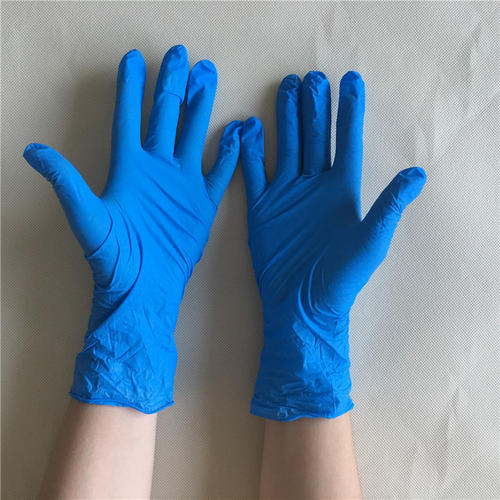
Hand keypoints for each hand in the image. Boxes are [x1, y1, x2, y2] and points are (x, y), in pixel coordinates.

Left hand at [24, 46, 241, 412]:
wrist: (145, 287)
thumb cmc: (114, 256)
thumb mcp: (88, 218)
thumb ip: (67, 182)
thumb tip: (32, 151)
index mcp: (129, 168)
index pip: (129, 118)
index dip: (130, 89)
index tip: (133, 59)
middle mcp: (157, 169)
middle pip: (165, 117)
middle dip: (171, 85)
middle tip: (180, 55)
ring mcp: (182, 184)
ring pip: (193, 135)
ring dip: (201, 107)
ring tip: (208, 76)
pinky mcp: (203, 203)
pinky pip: (220, 171)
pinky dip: (229, 152)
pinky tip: (238, 131)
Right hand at [241, 71, 425, 420]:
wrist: (300, 306)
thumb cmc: (340, 277)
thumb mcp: (371, 242)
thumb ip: (389, 206)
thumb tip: (418, 174)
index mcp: (341, 190)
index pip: (346, 143)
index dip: (349, 113)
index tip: (350, 83)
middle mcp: (313, 186)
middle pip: (314, 137)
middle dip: (313, 107)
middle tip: (311, 77)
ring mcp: (285, 194)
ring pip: (286, 145)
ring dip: (286, 118)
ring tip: (286, 87)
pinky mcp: (260, 207)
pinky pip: (253, 172)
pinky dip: (249, 150)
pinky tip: (248, 128)